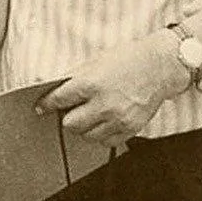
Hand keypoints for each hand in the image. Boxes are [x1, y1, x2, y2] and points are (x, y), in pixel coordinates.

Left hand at [36, 32, 188, 146]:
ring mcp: (118, 119)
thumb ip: (76, 77)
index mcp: (92, 83)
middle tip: (73, 107)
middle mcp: (104, 104)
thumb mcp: (96, 60)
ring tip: (91, 112)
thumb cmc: (129, 59)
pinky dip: (101, 133)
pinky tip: (104, 120)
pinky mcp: (131, 129)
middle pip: (71, 124)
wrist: (160, 66)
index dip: (47, 104)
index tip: (41, 107)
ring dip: (85, 126)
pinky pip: (106, 141)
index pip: (60, 100)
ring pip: (87, 135)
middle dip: (68, 115)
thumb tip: (56, 87)